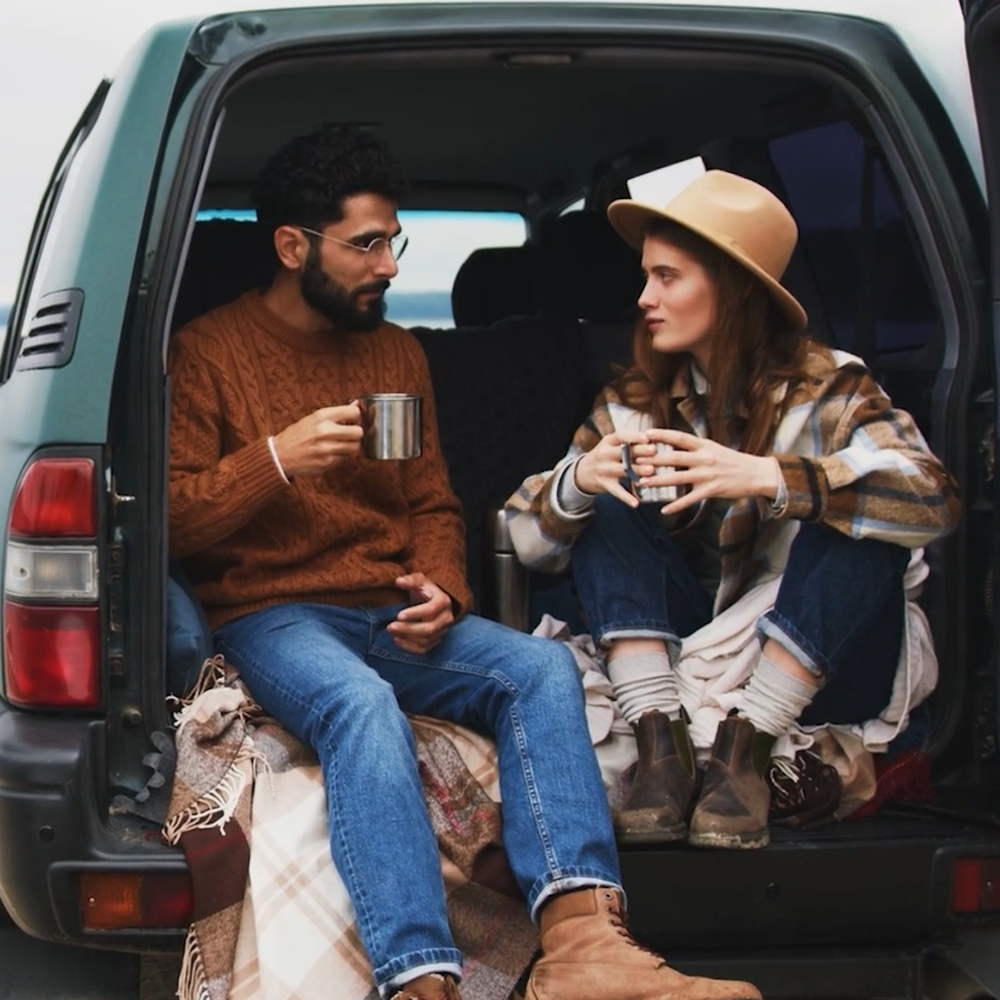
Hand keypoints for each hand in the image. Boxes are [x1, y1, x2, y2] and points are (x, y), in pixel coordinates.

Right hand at [271, 402, 363, 477]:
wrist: (280, 455)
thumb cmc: (297, 435)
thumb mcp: (314, 418)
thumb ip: (337, 413)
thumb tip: (357, 404)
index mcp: (322, 416)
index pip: (354, 412)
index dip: (356, 417)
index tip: (352, 420)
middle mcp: (325, 431)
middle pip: (358, 432)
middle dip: (356, 434)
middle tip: (349, 434)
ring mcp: (327, 448)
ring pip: (355, 447)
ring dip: (350, 446)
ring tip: (339, 444)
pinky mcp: (327, 463)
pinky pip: (345, 459)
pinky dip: (341, 457)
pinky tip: (330, 453)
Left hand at [387, 573, 454, 653]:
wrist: (432, 601)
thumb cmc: (424, 589)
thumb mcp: (419, 580)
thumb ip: (410, 580)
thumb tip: (399, 581)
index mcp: (443, 601)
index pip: (432, 610)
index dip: (416, 613)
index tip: (399, 615)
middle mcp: (446, 618)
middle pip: (429, 628)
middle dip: (408, 629)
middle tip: (390, 626)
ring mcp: (442, 631)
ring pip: (426, 640)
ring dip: (407, 638)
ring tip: (391, 632)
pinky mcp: (435, 641)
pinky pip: (424, 649)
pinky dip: (409, 647)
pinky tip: (397, 640)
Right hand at [573, 431, 654, 506]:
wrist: (583, 472)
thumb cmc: (606, 456)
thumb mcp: (612, 444)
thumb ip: (630, 442)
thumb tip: (655, 439)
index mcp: (608, 441)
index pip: (621, 436)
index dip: (634, 437)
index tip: (647, 438)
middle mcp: (604, 454)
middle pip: (623, 452)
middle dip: (639, 451)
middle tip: (653, 450)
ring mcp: (604, 470)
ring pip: (623, 470)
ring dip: (637, 470)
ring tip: (650, 470)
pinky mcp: (605, 484)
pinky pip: (617, 491)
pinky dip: (626, 498)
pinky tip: (636, 503)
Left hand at [640, 429, 779, 514]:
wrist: (756, 474)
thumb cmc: (733, 461)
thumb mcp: (714, 449)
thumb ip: (695, 449)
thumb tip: (673, 447)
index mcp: (704, 445)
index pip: (679, 437)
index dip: (661, 434)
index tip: (645, 434)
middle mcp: (704, 458)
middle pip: (673, 457)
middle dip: (652, 459)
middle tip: (634, 461)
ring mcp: (707, 474)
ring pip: (677, 477)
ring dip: (658, 481)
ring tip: (642, 483)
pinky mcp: (711, 490)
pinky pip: (690, 499)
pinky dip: (676, 505)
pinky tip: (664, 509)